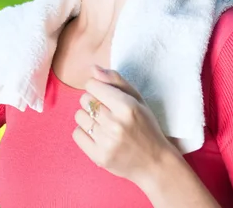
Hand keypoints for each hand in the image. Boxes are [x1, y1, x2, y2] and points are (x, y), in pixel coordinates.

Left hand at [73, 66, 179, 188]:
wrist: (156, 164)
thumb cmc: (147, 127)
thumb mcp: (137, 99)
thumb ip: (116, 80)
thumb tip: (93, 68)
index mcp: (126, 106)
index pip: (92, 85)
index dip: (97, 88)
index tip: (105, 95)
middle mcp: (115, 123)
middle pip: (85, 99)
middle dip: (93, 102)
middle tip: (107, 111)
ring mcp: (106, 142)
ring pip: (79, 115)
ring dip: (88, 117)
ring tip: (103, 124)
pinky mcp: (99, 157)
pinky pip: (77, 134)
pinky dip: (84, 133)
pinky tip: (98, 135)